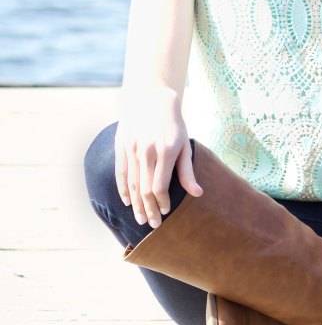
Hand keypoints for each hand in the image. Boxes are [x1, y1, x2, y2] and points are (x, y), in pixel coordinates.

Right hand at [114, 87, 202, 227]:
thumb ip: (187, 171)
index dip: (162, 202)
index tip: (166, 212)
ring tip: (140, 219)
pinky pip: (121, 173)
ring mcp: (132, 149)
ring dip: (136, 204)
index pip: (159, 186)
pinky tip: (127, 202)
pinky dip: (123, 189)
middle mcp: (146, 151)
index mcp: (164, 151)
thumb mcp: (184, 145)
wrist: (151, 99)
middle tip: (153, 225)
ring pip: (132, 184)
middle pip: (144, 189)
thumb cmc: (173, 124)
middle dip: (149, 209)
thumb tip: (198, 193)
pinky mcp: (122, 146)